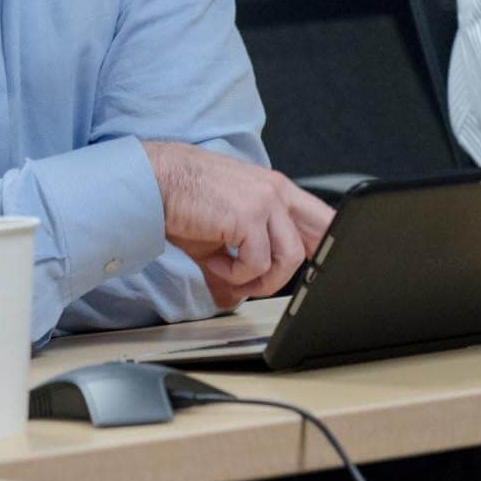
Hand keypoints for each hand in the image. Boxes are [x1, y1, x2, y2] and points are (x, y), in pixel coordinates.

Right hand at [142, 142, 334, 307]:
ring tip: (230, 273)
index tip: (317, 268)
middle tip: (257, 283)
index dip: (324, 247)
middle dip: (290, 273)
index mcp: (275, 190)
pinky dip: (235, 274)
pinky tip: (215, 263)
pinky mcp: (249, 216)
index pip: (321, 218)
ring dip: (259, 279)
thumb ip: (239, 261)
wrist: (156, 182)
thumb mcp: (222, 233)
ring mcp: (265, 202)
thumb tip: (235, 298)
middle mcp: (276, 192)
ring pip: (290, 260)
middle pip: (315, 243)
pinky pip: (257, 264)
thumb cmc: (184, 200)